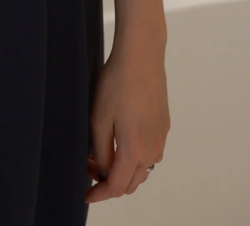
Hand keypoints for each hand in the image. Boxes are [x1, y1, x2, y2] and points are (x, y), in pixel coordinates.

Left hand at [86, 34, 168, 201]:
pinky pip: (149, 154)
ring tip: (101, 151)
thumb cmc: (117, 82)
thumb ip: (101, 151)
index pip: (116, 187)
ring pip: (141, 170)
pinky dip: (134, 157)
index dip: (99, 195)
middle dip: (107, 181)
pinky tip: (120, 139)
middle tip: (88, 163)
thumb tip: (102, 171)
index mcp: (134, 150)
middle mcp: (152, 149)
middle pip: (130, 183)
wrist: (142, 55)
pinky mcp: (164, 127)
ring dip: (122, 169)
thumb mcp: (99, 118)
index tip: (86, 194)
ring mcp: (161, 138)